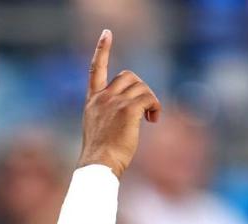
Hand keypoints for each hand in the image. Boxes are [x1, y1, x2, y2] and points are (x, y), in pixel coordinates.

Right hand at [76, 30, 160, 178]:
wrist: (98, 166)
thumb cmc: (101, 156)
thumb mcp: (99, 130)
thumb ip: (110, 114)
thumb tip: (134, 112)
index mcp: (92, 102)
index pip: (96, 70)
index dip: (102, 50)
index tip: (107, 33)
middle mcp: (101, 98)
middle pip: (128, 76)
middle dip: (141, 87)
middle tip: (146, 107)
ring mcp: (114, 102)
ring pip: (141, 86)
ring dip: (150, 100)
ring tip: (150, 117)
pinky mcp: (128, 110)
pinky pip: (149, 99)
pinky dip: (155, 107)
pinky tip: (153, 120)